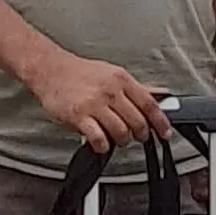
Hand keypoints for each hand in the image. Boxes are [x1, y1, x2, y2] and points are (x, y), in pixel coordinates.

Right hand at [24, 46, 169, 154]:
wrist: (50, 69)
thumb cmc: (81, 73)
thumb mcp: (114, 74)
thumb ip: (138, 87)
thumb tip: (162, 93)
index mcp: (122, 80)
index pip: (149, 104)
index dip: (160, 121)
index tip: (165, 133)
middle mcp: (110, 91)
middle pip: (137, 121)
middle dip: (141, 134)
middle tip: (138, 137)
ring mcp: (94, 104)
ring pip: (120, 131)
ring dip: (123, 141)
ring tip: (119, 139)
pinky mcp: (78, 116)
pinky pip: (98, 138)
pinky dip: (103, 145)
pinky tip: (101, 143)